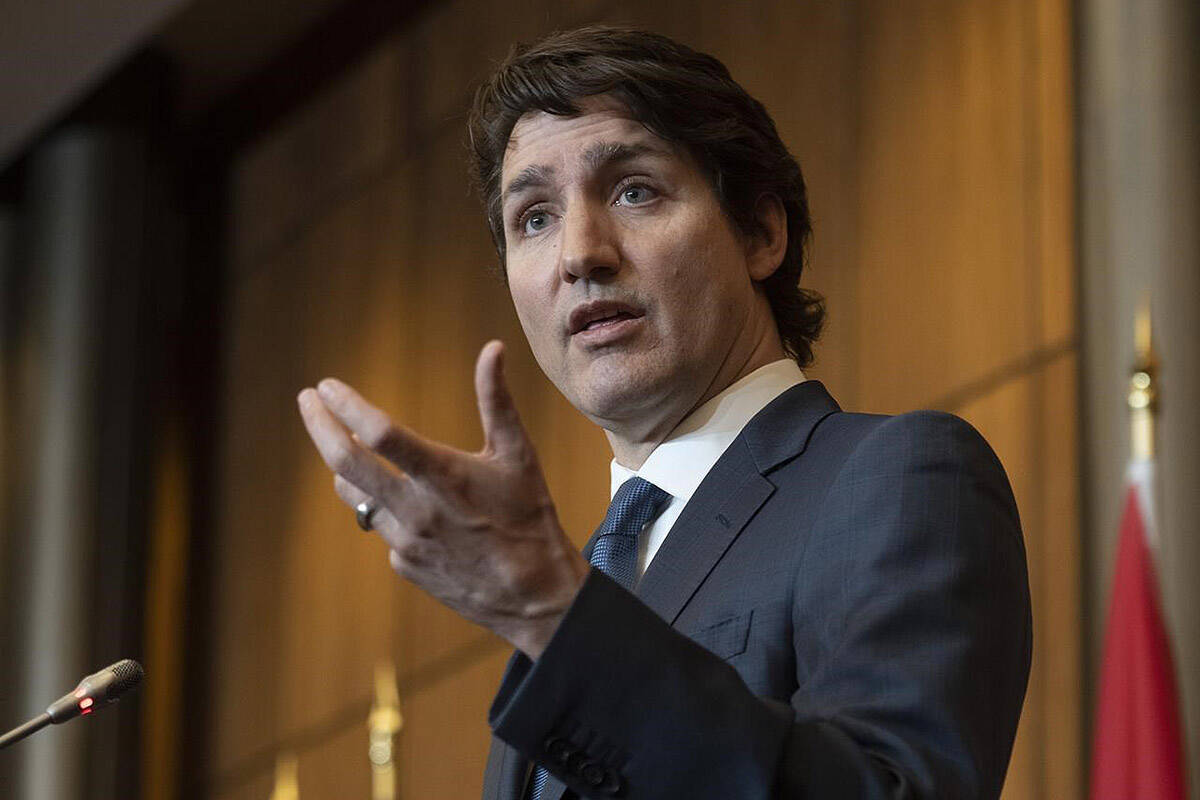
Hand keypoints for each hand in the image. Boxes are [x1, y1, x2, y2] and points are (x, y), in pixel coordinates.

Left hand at [297, 340, 588, 658]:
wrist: (534, 595)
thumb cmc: (530, 516)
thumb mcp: (517, 454)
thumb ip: (496, 400)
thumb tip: (493, 348)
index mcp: (444, 477)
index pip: (380, 434)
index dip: (347, 406)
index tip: (327, 385)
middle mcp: (416, 510)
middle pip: (345, 463)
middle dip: (318, 426)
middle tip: (306, 400)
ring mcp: (405, 541)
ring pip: (355, 495)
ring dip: (348, 467)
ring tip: (354, 446)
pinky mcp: (402, 563)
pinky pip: (380, 525)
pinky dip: (385, 506)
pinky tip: (409, 504)